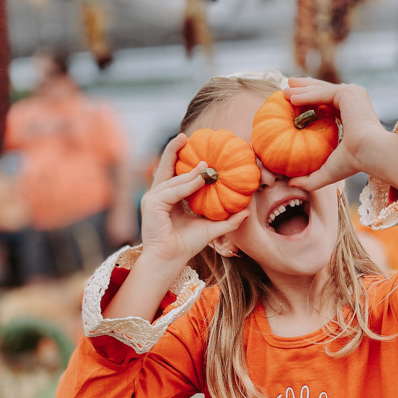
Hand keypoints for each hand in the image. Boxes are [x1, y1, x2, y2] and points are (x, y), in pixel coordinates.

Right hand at [139, 133, 247, 274]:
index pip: (172, 174)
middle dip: (174, 150)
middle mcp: (157, 196)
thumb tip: (246, 212)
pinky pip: (172, 191)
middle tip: (186, 136)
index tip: (192, 145)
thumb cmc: (185, 246)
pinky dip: (186, 186)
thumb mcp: (210, 229)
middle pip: (165, 168)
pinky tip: (200, 180)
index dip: (180, 160)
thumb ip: (226, 220)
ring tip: (206, 166)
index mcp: (167, 199)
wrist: (170, 260)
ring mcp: (152, 200)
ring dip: (190, 173)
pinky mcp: (152, 205)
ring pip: (173, 181)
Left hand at [283, 78, 387, 190]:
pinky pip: (323, 93)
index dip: (310, 100)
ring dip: (301, 89)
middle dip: (304, 88)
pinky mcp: (348, 93)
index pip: (327, 103)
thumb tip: (291, 184)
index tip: (293, 101)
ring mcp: (352, 94)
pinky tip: (292, 98)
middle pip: (323, 91)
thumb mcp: (327, 171)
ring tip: (284, 91)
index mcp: (351, 113)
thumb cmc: (354, 163)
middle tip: (287, 88)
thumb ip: (310, 178)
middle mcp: (353, 100)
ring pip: (321, 89)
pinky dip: (307, 95)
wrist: (370, 153)